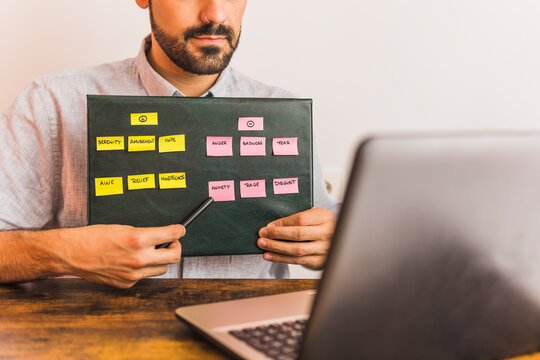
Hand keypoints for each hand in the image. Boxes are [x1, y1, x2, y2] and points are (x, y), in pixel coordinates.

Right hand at [59, 224, 184, 287]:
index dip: (179, 231)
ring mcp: (134, 273)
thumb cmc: (94, 237)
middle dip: (176, 247)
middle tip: (171, 243)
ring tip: (150, 252)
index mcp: (139, 239)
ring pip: (162, 269)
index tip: (180, 230)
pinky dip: (144, 268)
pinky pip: (145, 276)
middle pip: (174, 256)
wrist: (73, 253)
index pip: (172, 234)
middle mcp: (139, 258)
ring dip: (160, 260)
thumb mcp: (124, 228)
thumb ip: (146, 234)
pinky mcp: (127, 283)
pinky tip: (132, 261)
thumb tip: (162, 236)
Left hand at [257, 207, 334, 269]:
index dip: (283, 223)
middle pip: (298, 234)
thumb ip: (298, 218)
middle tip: (262, 233)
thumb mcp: (313, 216)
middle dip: (277, 234)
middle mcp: (327, 233)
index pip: (301, 219)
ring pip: (297, 249)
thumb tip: (273, 226)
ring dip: (276, 247)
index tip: (269, 225)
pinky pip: (296, 261)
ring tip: (263, 244)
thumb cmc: (318, 226)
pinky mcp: (318, 261)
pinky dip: (280, 258)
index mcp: (325, 218)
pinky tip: (269, 255)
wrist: (334, 242)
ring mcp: (324, 249)